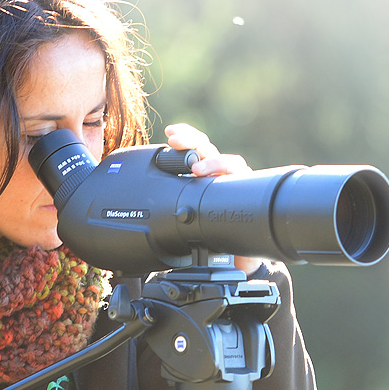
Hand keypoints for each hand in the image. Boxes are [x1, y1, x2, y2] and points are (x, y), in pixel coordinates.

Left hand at [163, 124, 263, 272]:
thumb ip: (173, 204)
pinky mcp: (247, 192)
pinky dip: (231, 175)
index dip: (185, 137)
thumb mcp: (186, 217)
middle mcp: (220, 175)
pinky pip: (242, 178)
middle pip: (207, 150)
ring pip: (227, 162)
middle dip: (191, 141)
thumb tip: (140, 204)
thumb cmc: (208, 236)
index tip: (170, 132)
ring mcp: (235, 182)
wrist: (233, 257)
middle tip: (175, 140)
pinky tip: (222, 177)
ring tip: (197, 169)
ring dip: (211, 162)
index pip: (195, 149)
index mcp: (203, 175)